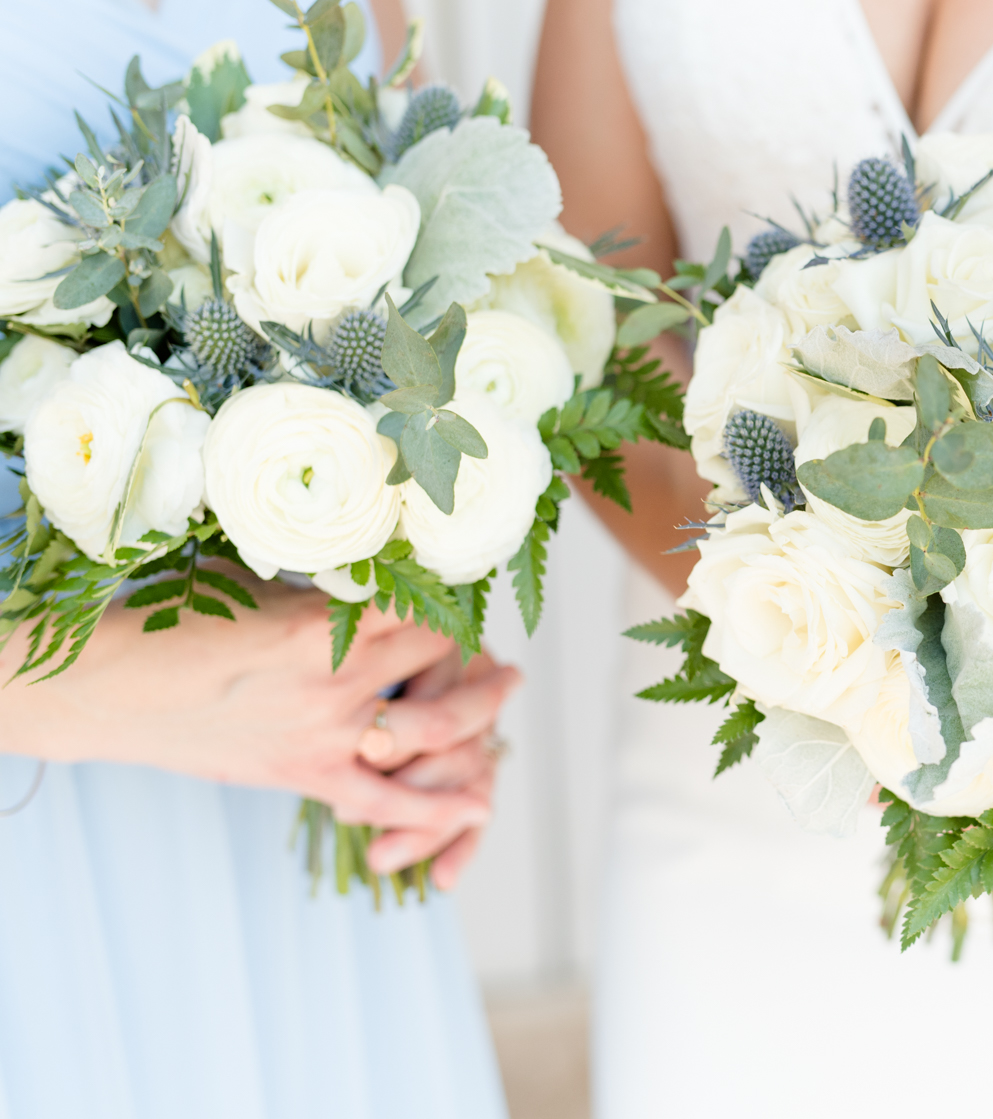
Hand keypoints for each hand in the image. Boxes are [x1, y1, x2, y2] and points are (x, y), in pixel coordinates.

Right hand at [0, 580, 514, 846]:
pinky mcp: (307, 777)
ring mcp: (327, 734)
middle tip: (485, 626)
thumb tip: (380, 563)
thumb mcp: (258, 582)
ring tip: (506, 685)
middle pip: (438, 653)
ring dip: (481, 707)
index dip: (451, 587)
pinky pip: (388, 801)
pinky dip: (438, 806)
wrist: (108, 688)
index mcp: (325, 619)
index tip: (469, 576)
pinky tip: (480, 801)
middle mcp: (337, 677)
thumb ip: (324, 585)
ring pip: (434, 724)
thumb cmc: (176, 621)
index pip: (422, 598)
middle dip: (466, 640)